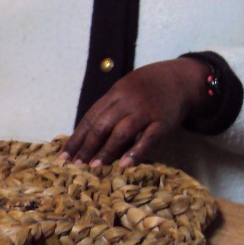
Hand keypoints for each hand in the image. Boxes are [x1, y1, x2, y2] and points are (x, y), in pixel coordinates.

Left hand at [60, 58, 210, 167]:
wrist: (179, 78)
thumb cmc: (146, 88)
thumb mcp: (124, 90)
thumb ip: (108, 108)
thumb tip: (86, 134)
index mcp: (114, 94)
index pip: (90, 118)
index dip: (77, 137)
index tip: (64, 155)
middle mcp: (127, 102)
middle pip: (102, 125)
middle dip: (87, 146)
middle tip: (76, 164)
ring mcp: (145, 111)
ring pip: (121, 132)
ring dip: (106, 150)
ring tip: (94, 166)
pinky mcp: (162, 122)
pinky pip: (147, 139)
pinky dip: (135, 152)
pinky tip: (124, 165)